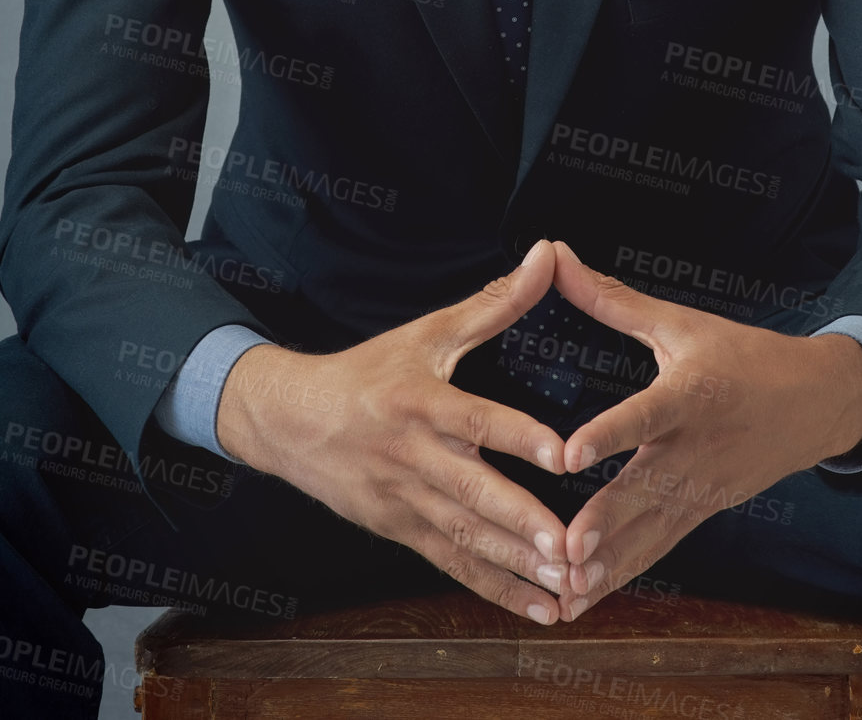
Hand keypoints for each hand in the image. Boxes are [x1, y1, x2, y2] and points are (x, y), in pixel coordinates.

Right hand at [216, 238, 571, 621]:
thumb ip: (496, 301)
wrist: (291, 421)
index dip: (518, 436)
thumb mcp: (429, 331)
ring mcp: (404, 500)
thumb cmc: (370, 370)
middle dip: (522, 522)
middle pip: (472, 492)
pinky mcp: (401, 531)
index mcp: (420, 401)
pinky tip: (538, 609)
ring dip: (517, 565)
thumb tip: (549, 253)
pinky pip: (452, 565)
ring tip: (568, 586)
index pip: (475, 419)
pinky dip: (495, 589)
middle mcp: (412, 455)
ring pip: (466, 538)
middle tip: (570, 546)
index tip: (564, 454)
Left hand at [546, 239, 861, 621]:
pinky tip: (586, 598)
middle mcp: (696, 448)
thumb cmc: (742, 355)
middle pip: (646, 489)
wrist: (816, 403)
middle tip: (564, 550)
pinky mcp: (704, 511)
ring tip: (564, 591)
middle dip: (606, 523)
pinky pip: (660, 547)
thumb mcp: (681, 322)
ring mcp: (703, 487)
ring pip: (651, 532)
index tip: (569, 455)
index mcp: (691, 394)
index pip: (645, 415)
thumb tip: (555, 254)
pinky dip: (625, 573)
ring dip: (610, 564)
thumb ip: (612, 298)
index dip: (608, 434)